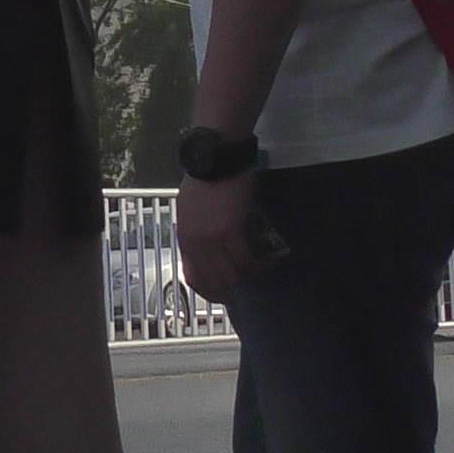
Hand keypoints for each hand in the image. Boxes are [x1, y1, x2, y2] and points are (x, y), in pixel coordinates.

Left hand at [174, 169, 289, 301]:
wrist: (214, 159)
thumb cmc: (204, 181)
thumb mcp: (189, 211)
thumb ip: (195, 233)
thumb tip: (206, 251)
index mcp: (184, 239)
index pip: (194, 279)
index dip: (212, 292)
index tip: (226, 294)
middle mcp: (196, 244)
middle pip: (216, 282)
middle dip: (234, 289)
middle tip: (250, 284)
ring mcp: (212, 239)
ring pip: (233, 274)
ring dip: (249, 277)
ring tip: (261, 271)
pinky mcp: (231, 231)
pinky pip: (246, 259)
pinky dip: (259, 265)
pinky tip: (268, 262)